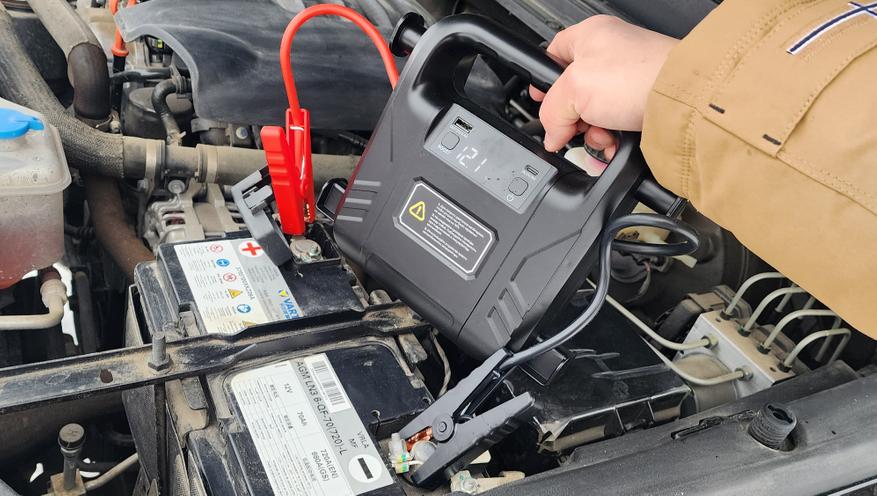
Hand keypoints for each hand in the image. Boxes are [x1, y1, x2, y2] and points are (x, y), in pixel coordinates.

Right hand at [530, 15, 677, 158]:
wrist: (684, 99)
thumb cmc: (639, 75)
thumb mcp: (574, 90)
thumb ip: (551, 111)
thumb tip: (551, 133)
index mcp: (590, 35)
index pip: (552, 55)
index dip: (543, 81)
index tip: (540, 103)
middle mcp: (611, 55)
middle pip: (573, 93)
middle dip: (572, 118)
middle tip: (575, 127)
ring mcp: (628, 80)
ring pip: (594, 114)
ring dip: (593, 134)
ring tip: (603, 137)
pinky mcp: (643, 103)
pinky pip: (616, 125)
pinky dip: (612, 140)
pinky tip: (614, 145)